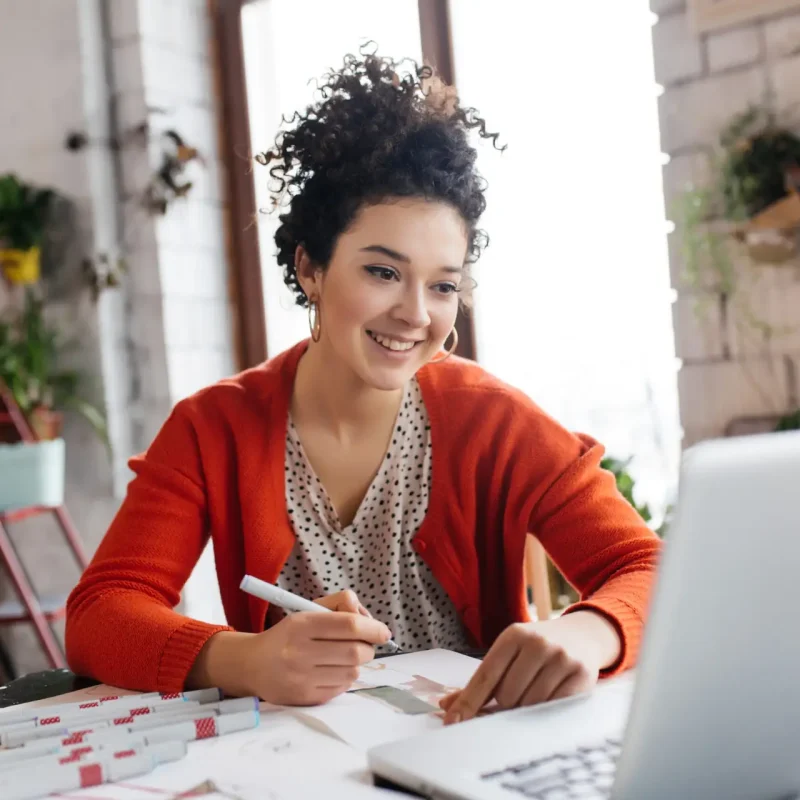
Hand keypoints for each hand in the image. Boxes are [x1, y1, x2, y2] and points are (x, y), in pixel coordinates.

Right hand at [189, 590, 390, 705]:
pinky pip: (341, 687)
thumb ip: (339, 606)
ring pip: (352, 671)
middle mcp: (300, 652)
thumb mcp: (307, 610)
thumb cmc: (288, 635)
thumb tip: (368, 619)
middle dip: (368, 648)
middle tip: (364, 645)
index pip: (349, 626)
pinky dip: (345, 678)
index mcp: (301, 624)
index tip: (383, 632)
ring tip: (344, 657)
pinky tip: (332, 670)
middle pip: (355, 651)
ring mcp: (302, 678)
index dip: (373, 628)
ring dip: (357, 663)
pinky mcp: (305, 698)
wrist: (252, 665)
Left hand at [440, 612, 619, 723]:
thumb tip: (447, 706)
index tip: (452, 721)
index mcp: (513, 635)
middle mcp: (537, 643)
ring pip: (530, 704)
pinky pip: (553, 708)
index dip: (468, 701)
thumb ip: (482, 680)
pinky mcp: (581, 675)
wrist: (583, 635)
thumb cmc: (537, 649)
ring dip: (528, 707)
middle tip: (519, 690)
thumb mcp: (510, 653)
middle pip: (507, 695)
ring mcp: (560, 658)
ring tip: (537, 689)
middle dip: (507, 702)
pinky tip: (551, 695)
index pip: (485, 675)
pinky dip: (547, 709)